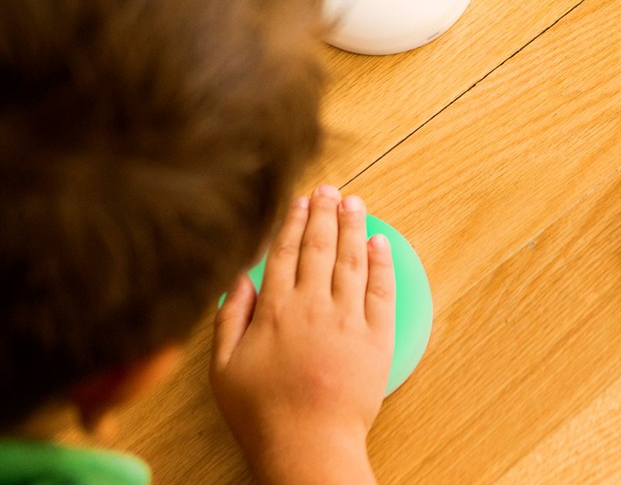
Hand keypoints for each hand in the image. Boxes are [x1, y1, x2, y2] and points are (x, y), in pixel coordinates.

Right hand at [211, 188, 394, 484]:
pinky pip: (380, 290)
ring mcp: (347, 318)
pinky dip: (380, 263)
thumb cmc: (262, 414)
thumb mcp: (224, 369)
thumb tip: (239, 278)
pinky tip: (379, 243)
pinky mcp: (376, 335)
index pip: (285, 253)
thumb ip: (229, 318)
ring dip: (353, 227)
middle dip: (325, 213)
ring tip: (355, 202)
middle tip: (330, 189)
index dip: (293, 222)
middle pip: (320, 247)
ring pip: (351, 260)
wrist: (309, 447)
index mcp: (275, 310)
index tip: (300, 200)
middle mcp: (313, 305)